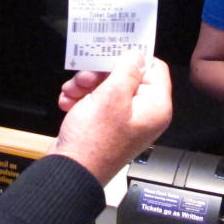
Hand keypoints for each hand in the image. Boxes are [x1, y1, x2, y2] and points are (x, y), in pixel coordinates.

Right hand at [50, 52, 171, 184]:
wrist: (70, 172)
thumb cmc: (93, 141)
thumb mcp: (111, 96)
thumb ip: (127, 70)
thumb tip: (137, 55)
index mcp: (155, 107)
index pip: (154, 68)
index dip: (133, 58)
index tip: (112, 51)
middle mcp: (143, 113)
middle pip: (127, 76)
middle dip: (101, 73)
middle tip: (85, 77)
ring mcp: (124, 119)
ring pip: (108, 86)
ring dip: (86, 85)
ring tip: (73, 91)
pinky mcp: (106, 124)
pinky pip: (97, 101)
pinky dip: (81, 98)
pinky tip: (68, 102)